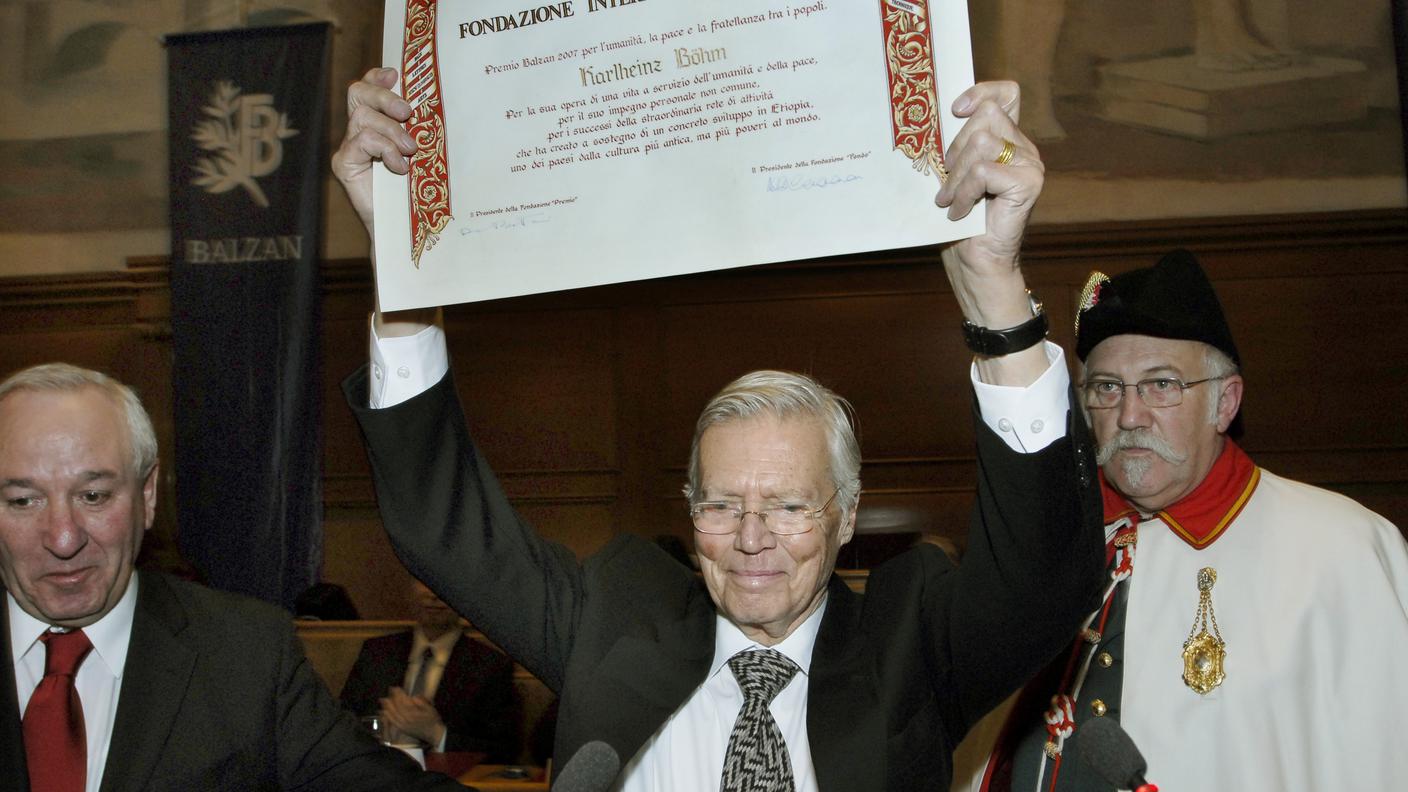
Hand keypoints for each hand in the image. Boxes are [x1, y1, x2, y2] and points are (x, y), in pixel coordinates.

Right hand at [331, 67, 415, 237]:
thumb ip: (417, 129)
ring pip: (363, 117)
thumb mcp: (421, 152)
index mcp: (375, 123)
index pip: (367, 88)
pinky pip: (361, 141)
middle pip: (358, 93)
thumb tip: (433, 104)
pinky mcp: (344, 164)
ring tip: (410, 151)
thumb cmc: (416, 189)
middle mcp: (358, 130)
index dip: (377, 77)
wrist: (402, 227)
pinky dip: (384, 149)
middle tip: (407, 113)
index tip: (395, 75)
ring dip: (391, 131)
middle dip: (385, 97)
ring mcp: (349, 147)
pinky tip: (399, 166)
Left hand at [380, 687, 446, 747]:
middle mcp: (407, 719)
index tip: (397, 688)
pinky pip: (392, 722)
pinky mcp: (402, 729)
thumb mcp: (430, 709)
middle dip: (392, 698)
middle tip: (390, 690)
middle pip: (397, 707)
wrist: (433, 733)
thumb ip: (422, 702)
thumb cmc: (432, 720)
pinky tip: (384, 712)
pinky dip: (387, 716)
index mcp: (414, 713)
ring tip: (384, 699)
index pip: (404, 701)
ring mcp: (403, 725)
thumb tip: (413, 697)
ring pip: (393, 714)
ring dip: (387, 706)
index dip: (399, 694)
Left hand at [934, 81, 1047, 384]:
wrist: (976, 266)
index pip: (1006, 94)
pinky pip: (984, 170)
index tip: (954, 110)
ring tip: (949, 202)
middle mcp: (1024, 148)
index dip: (981, 91)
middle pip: (984, 118)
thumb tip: (928, 118)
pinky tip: (958, 212)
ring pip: (981, 143)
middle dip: (954, 151)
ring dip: (955, 176)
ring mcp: (1031, 163)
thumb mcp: (951, 177)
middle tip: (945, 186)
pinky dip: (964, 192)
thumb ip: (954, 146)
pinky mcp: (1030, 182)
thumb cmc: (958, 224)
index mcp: (1007, 142)